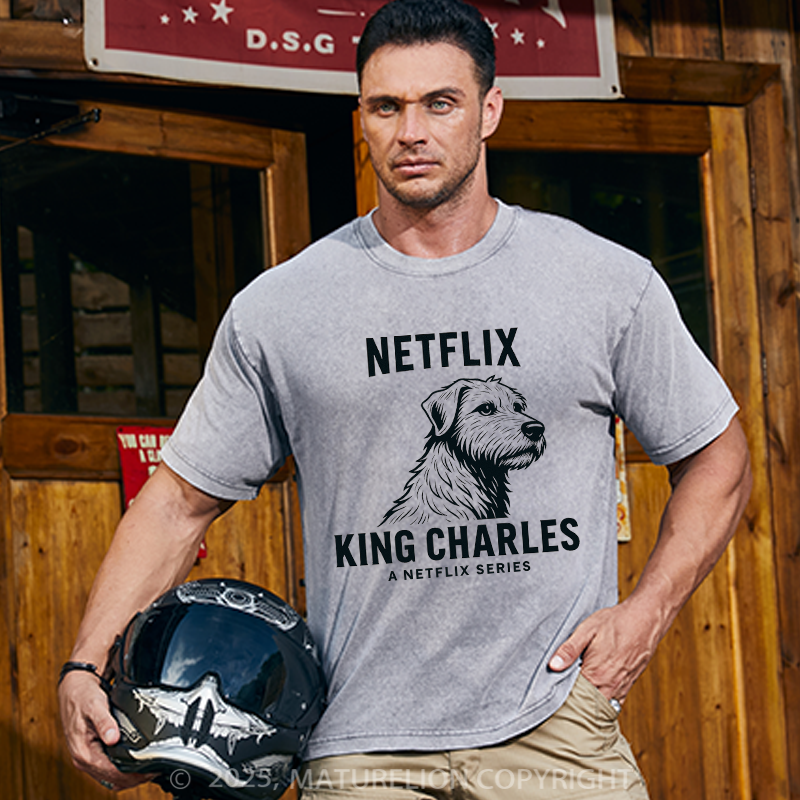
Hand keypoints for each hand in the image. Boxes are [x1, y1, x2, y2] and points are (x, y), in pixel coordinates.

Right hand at [58, 672, 149, 790]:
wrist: (73, 690)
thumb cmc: (82, 697)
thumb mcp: (95, 706)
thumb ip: (104, 722)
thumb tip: (112, 738)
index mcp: (83, 752)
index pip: (110, 772)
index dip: (131, 774)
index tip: (149, 771)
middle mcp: (84, 759)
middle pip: (112, 778)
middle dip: (133, 778)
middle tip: (154, 770)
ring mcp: (87, 758)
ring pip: (110, 777)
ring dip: (129, 776)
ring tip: (149, 769)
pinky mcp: (92, 754)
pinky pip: (108, 769)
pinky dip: (122, 769)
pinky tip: (135, 763)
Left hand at [547, 598, 664, 703]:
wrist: (645, 619)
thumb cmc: (615, 622)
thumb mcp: (587, 630)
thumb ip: (569, 649)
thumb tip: (553, 665)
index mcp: (596, 674)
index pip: (575, 698)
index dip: (563, 698)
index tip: (553, 695)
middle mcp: (610, 685)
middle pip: (589, 707)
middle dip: (575, 706)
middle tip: (563, 700)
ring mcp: (622, 687)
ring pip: (603, 708)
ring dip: (590, 706)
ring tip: (577, 700)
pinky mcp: (630, 684)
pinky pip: (616, 703)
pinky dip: (604, 704)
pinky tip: (595, 696)